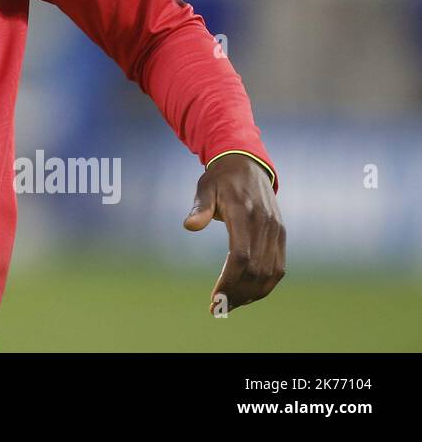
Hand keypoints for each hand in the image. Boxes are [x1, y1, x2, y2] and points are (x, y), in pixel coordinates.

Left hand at [183, 153, 285, 313]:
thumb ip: (199, 208)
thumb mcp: (204, 187)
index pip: (241, 255)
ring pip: (270, 272)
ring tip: (230, 304)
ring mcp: (276, 230)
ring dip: (251, 293)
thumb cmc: (220, 178)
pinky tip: (248, 294)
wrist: (247, 163)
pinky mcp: (281, 234)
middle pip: (255, 269)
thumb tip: (189, 226)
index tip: (215, 296)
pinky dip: (266, 285)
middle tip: (218, 307)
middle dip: (237, 293)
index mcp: (244, 212)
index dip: (229, 280)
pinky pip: (278, 266)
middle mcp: (264, 223)